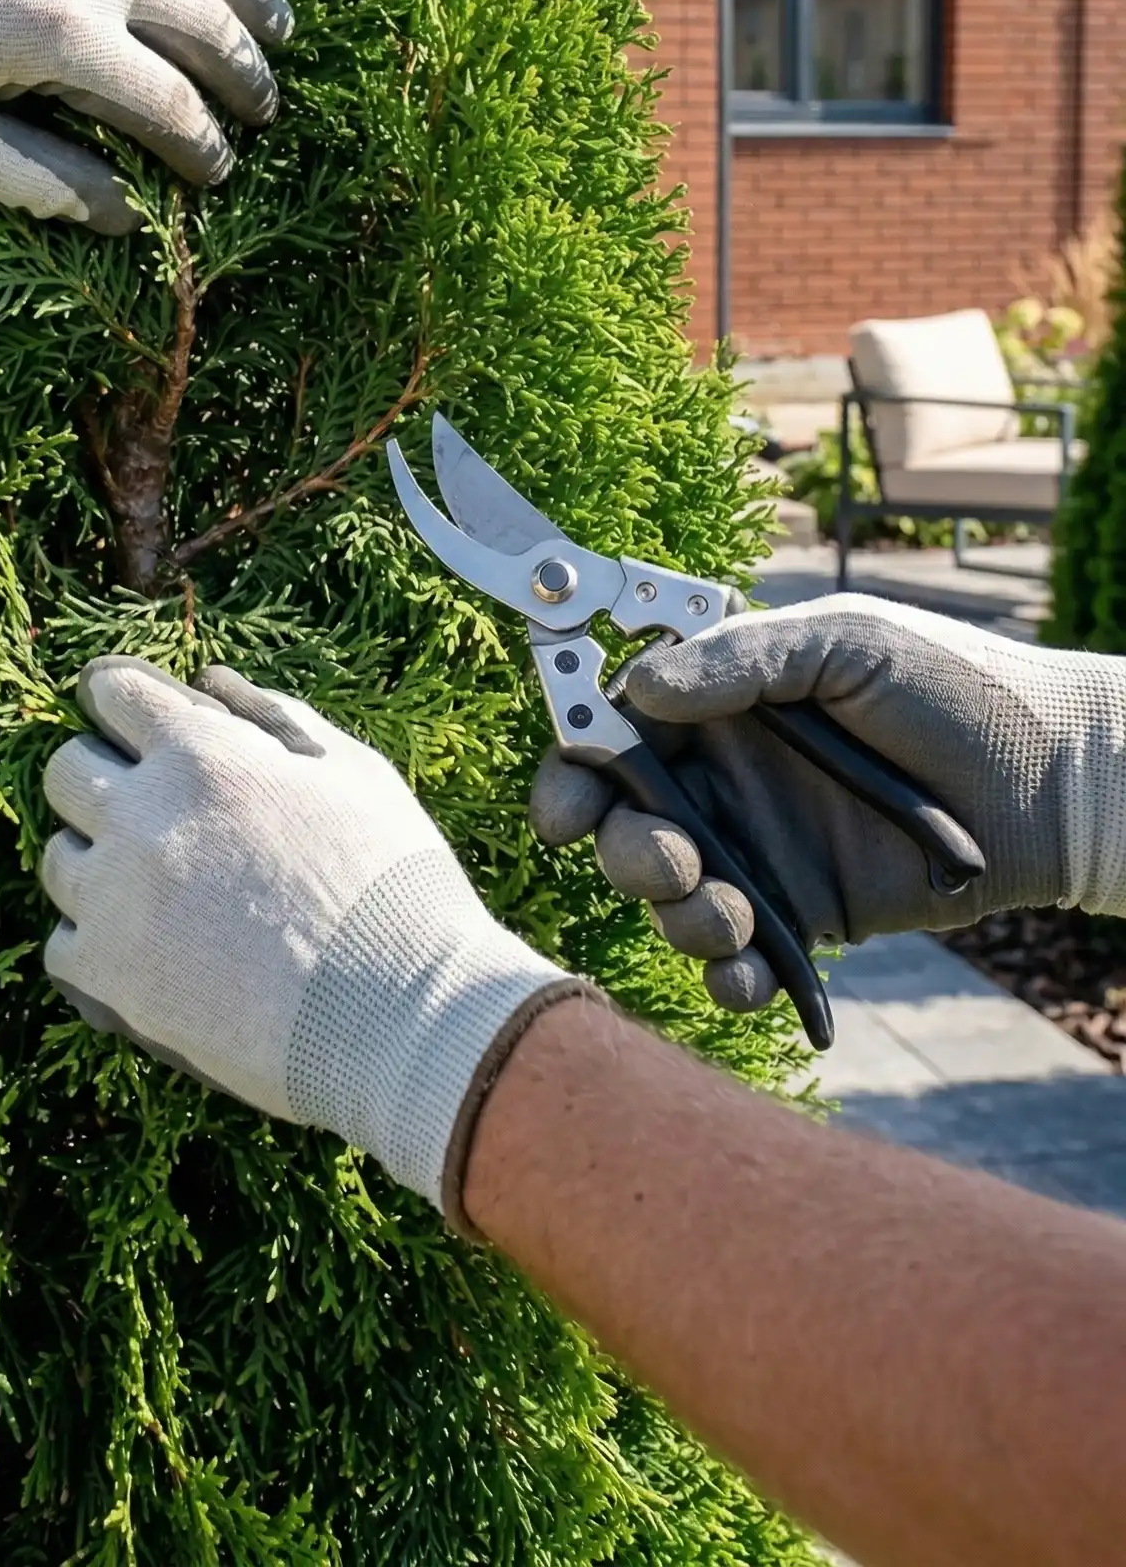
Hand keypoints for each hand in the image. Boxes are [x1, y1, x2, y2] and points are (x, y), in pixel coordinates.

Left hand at [40, 657, 583, 1218]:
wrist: (402, 1020)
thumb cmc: (395, 885)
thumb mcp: (354, 771)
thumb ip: (274, 715)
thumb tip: (208, 682)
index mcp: (202, 755)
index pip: (111, 691)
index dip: (120, 700)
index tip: (130, 720)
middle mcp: (141, 818)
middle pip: (65, 771)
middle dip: (102, 777)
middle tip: (150, 809)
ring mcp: (115, 901)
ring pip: (57, 858)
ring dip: (97, 862)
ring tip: (160, 891)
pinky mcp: (108, 979)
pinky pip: (62, 945)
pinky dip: (96, 945)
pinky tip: (150, 953)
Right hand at [531, 595, 1125, 1011]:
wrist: (1054, 781)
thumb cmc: (953, 686)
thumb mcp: (845, 644)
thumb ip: (740, 658)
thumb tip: (637, 687)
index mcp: (720, 701)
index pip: (615, 727)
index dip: (575, 764)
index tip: (567, 805)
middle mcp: (726, 776)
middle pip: (623, 821)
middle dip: (621, 849)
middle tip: (668, 860)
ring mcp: (761, 848)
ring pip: (672, 896)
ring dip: (678, 914)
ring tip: (730, 913)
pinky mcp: (803, 916)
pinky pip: (737, 958)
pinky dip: (727, 977)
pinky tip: (749, 975)